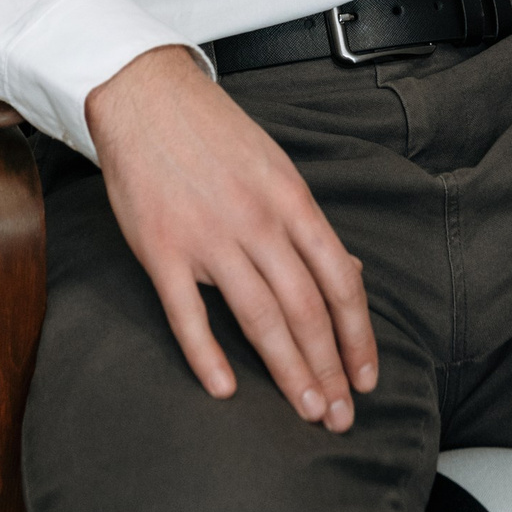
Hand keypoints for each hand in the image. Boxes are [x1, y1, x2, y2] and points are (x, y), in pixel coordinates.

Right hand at [85, 46, 377, 428]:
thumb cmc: (214, 132)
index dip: (357, 336)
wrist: (145, 95)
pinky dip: (207, 356)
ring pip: (260, 317)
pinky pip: (188, 314)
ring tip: (306, 410)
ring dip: (288, 371)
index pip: (339, 280)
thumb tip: (347, 271)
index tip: (365, 378)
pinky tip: (225, 389)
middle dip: (329, 369)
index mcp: (290, 199)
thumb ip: (307, 224)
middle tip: (340, 417)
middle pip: (306, 309)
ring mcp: (208, 236)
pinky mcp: (161, 248)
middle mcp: (257, 221)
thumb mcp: (276, 166)